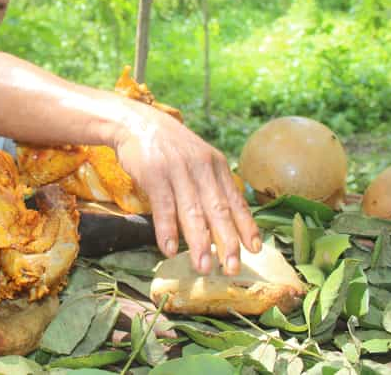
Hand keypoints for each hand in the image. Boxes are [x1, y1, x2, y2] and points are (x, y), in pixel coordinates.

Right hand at [113, 105, 260, 274]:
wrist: (136, 122)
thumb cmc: (169, 148)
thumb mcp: (198, 159)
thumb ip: (211, 185)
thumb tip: (226, 221)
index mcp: (216, 165)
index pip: (235, 200)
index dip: (246, 226)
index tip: (254, 249)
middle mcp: (201, 168)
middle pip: (218, 209)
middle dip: (226, 241)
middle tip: (231, 268)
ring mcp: (178, 170)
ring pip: (192, 211)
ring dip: (198, 243)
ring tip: (202, 267)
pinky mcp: (155, 174)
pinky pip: (164, 207)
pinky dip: (167, 230)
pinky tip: (170, 249)